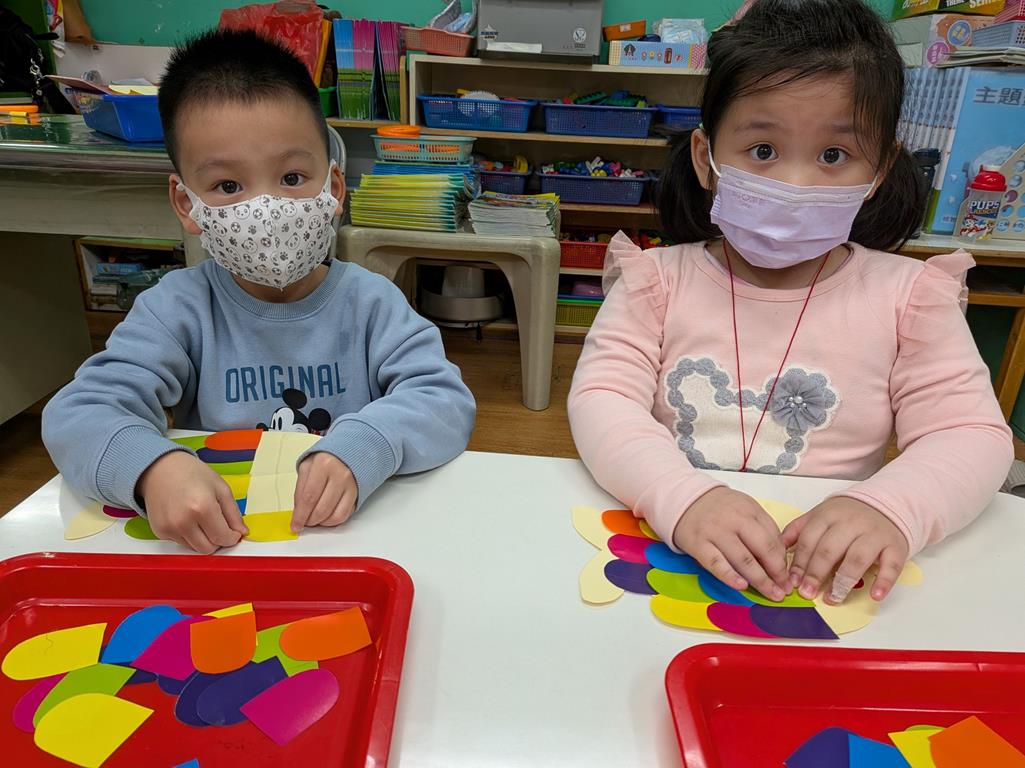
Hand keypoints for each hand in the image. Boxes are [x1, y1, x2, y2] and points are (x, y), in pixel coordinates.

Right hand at [138, 451, 247, 553]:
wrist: (160, 468)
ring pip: (195, 548)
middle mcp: (183, 521)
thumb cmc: (191, 473)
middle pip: (208, 548)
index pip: (222, 538)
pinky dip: (189, 536)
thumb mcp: (220, 487)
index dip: (232, 538)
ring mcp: (169, 528)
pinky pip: (181, 543)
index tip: (234, 533)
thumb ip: (233, 513)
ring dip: (203, 539)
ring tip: (201, 519)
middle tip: (218, 525)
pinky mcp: (160, 532)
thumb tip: (242, 532)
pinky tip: (187, 518)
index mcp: (202, 508)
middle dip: (218, 540)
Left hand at [291, 452, 357, 531]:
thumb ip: (300, 489)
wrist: (349, 451)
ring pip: (333, 516)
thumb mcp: (307, 466)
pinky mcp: (357, 493)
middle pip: (321, 509)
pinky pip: (344, 515)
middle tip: (304, 522)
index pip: (308, 498)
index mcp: (323, 465)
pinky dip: (332, 521)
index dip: (300, 515)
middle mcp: (339, 475)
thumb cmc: (326, 459)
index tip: (295, 525)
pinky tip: (326, 517)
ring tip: (314, 518)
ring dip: (320, 523)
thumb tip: (298, 512)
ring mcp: (350, 485)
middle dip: (309, 521)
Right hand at [672, 487, 790, 600]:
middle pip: (762, 549)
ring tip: (770, 594)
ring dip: (759, 580)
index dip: (782, 562)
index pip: (772, 539)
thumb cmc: (722, 509)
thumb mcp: (747, 509)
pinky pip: (716, 564)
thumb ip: (764, 530)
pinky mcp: (698, 544)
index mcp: (750, 511)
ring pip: (742, 560)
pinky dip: (729, 576)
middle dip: (776, 573)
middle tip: (784, 590)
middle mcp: (734, 520)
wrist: (687, 500)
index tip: (788, 578)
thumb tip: (780, 559)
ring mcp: (715, 532)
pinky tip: (741, 586)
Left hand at [782, 497, 908, 603]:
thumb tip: (779, 548)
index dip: (799, 562)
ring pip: (857, 558)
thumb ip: (800, 529)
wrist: (887, 505)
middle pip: (830, 549)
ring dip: (843, 581)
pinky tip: (875, 596)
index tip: (792, 582)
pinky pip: (891, 565)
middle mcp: (851, 523)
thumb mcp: (822, 514)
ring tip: (833, 598)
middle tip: (807, 592)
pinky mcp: (895, 546)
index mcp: (828, 515)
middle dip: (816, 573)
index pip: (809, 539)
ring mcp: (875, 534)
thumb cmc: (848, 516)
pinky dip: (884, 582)